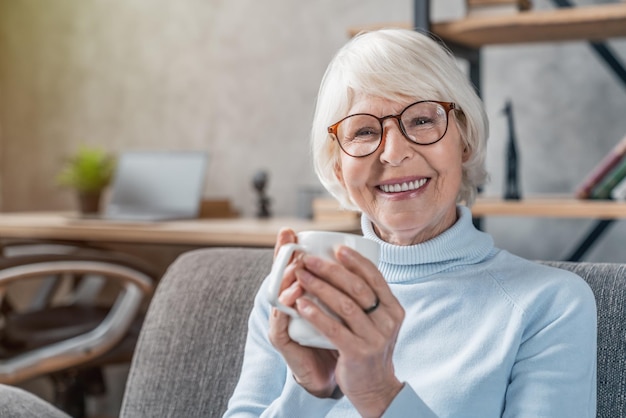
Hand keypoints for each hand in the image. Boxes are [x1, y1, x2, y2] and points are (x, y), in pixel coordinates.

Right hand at [267, 229, 338, 397]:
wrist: (332, 376)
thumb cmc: (339, 338)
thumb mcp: (342, 309)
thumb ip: (344, 289)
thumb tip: (360, 260)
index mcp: (298, 296)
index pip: (289, 268)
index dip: (286, 249)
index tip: (290, 231)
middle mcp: (286, 307)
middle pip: (278, 277)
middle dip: (284, 257)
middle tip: (292, 243)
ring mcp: (281, 323)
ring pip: (278, 296)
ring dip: (286, 279)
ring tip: (297, 267)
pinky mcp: (282, 341)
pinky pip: (282, 321)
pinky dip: (290, 308)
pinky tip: (297, 297)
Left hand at [294, 246, 404, 416]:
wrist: (375, 387)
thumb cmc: (368, 347)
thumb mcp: (378, 321)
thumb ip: (369, 299)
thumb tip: (345, 266)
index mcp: (394, 309)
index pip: (375, 277)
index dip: (355, 260)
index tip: (336, 248)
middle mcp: (388, 321)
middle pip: (357, 287)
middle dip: (330, 270)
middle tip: (308, 259)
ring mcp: (374, 338)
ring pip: (345, 305)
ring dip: (319, 287)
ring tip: (301, 276)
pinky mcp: (358, 353)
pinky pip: (334, 329)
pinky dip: (316, 314)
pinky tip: (301, 304)